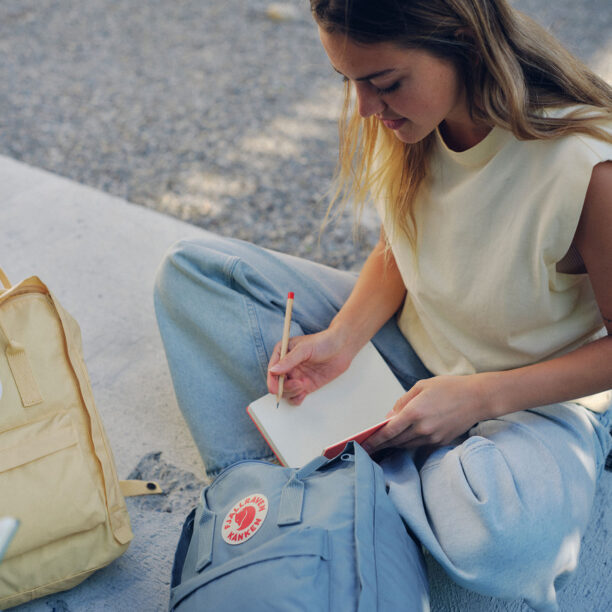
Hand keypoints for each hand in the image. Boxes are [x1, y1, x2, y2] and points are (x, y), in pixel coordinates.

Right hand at [267, 329, 355, 404]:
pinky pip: (295, 396)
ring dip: (292, 392)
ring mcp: (296, 376)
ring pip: (286, 392)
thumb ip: (289, 360)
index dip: (272, 380)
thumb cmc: (323, 342)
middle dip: (285, 387)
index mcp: (282, 353)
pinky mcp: (306, 385)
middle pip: (277, 383)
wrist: (342, 347)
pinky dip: (296, 399)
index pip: (272, 370)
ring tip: (304, 385)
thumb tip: (273, 370)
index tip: (276, 388)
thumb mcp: (304, 349)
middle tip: (298, 384)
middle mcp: (287, 366)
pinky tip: (303, 395)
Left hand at [363, 375, 489, 451]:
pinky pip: (419, 445)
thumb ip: (403, 402)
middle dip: (380, 444)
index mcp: (415, 412)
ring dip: (393, 445)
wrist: (477, 398)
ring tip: (381, 444)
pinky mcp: (440, 442)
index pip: (388, 431)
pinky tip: (401, 441)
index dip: (374, 439)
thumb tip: (390, 417)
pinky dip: (408, 444)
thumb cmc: (449, 387)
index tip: (363, 444)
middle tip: (367, 446)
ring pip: (406, 445)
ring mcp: (432, 437)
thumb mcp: (421, 386)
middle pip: (395, 441)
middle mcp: (422, 428)